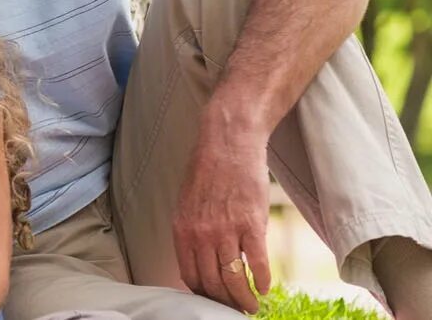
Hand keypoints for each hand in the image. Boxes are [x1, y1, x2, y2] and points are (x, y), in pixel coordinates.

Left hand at [173, 129, 270, 312]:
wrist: (228, 144)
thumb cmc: (208, 172)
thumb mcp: (187, 204)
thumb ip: (192, 233)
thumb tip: (199, 261)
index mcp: (182, 230)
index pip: (190, 275)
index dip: (203, 294)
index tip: (213, 301)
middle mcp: (201, 234)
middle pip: (212, 283)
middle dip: (224, 302)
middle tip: (237, 309)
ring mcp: (226, 230)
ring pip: (233, 278)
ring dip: (244, 298)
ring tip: (252, 306)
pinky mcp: (252, 224)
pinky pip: (257, 263)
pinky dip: (262, 280)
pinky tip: (265, 287)